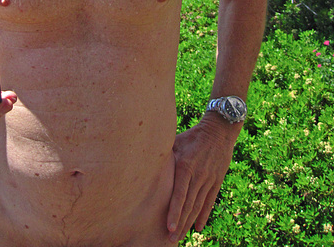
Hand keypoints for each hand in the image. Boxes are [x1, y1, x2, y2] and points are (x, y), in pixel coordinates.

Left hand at [167, 116, 238, 242]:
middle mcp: (199, 175)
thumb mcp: (177, 142)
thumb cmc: (192, 135)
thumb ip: (166, 155)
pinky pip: (210, 201)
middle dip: (180, 223)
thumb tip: (146, 163)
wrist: (219, 130)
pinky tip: (198, 227)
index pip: (180, 194)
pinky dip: (204, 215)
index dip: (174, 211)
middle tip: (171, 240)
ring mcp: (210, 179)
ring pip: (198, 206)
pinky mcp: (217, 181)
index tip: (169, 226)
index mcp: (186, 166)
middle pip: (189, 204)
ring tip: (181, 237)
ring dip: (190, 223)